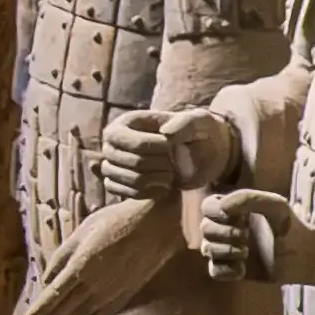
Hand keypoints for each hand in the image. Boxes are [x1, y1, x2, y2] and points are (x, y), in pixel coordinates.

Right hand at [95, 102, 230, 202]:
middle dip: (160, 165)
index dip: (157, 149)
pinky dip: (151, 192)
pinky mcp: (118, 183)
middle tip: (176, 163)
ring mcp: (113, 163)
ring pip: (131, 180)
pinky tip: (165, 186)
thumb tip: (166, 133)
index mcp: (126, 122)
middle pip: (131, 162)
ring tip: (172, 174)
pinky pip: (129, 193)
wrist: (201, 152)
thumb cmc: (197, 131)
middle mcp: (113, 143)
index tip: (176, 146)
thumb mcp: (198, 121)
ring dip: (158, 179)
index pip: (134, 142)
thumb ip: (184, 123)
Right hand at [190, 185, 314, 288]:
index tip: (238, 218)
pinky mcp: (231, 270)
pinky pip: (214, 271)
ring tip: (246, 254)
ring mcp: (227, 249)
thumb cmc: (292, 227)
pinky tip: (242, 270)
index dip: (216, 213)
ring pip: (206, 249)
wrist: (306, 257)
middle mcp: (226, 228)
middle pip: (204, 228)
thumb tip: (222, 206)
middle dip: (223, 234)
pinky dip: (225, 271)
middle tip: (246, 238)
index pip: (207, 206)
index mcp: (234, 209)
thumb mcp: (277, 206)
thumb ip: (250, 199)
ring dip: (224, 251)